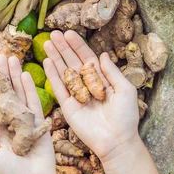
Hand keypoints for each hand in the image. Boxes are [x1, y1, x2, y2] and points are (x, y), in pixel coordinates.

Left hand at [0, 54, 58, 173]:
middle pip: (7, 92)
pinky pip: (35, 103)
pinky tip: (26, 75)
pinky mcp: (40, 124)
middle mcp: (11, 121)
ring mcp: (26, 121)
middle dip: (4, 74)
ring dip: (16, 76)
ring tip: (13, 58)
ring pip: (20, 94)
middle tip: (2, 55)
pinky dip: (30, 89)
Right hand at [43, 30, 139, 162]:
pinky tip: (47, 62)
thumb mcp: (124, 90)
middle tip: (54, 33)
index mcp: (102, 79)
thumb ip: (111, 72)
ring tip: (47, 43)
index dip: (78, 46)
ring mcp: (77, 95)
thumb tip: (102, 55)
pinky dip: (53, 75)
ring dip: (55, 57)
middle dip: (63, 48)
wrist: (116, 141)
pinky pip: (59, 89)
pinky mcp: (68, 107)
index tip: (69, 33)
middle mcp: (87, 85)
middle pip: (72, 62)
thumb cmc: (126, 116)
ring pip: (64, 72)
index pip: (87, 58)